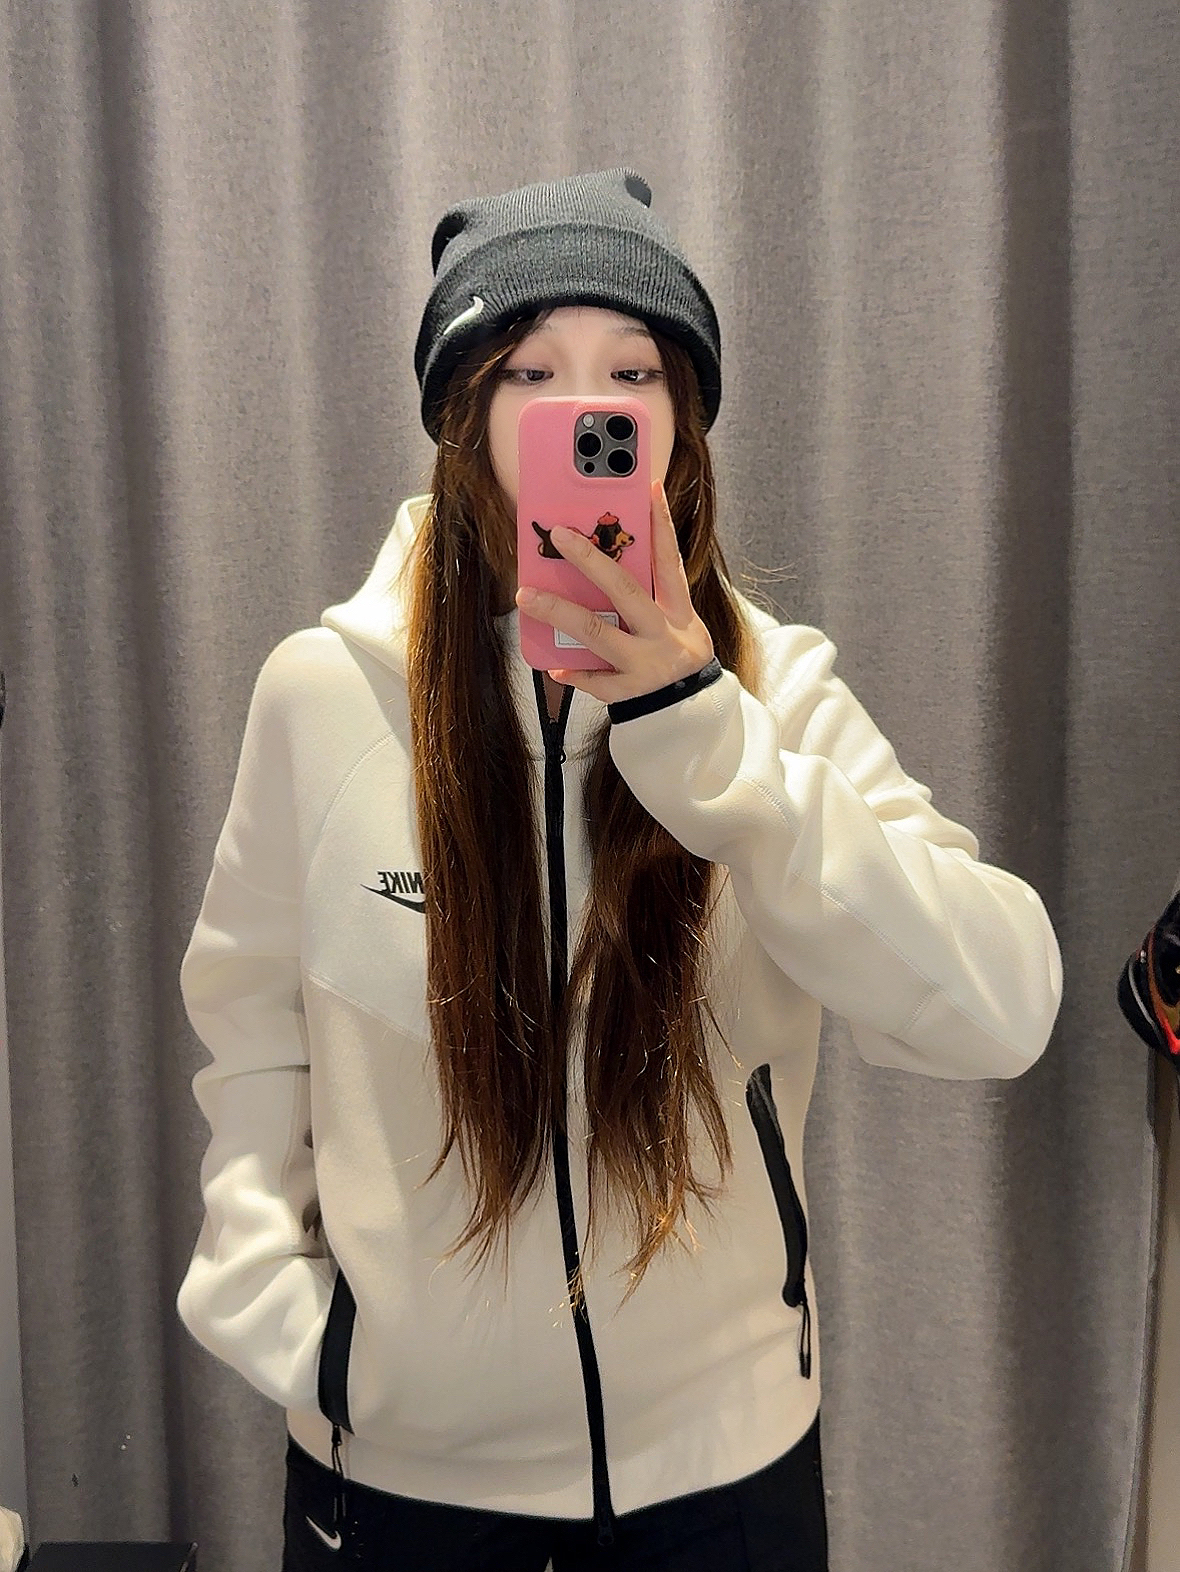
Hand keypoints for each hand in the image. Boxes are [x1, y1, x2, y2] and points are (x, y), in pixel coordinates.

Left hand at [514, 481, 714, 703]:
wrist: (693, 715)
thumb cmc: (677, 660)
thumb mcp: (679, 627)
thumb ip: (650, 601)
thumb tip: (604, 566)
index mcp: (679, 614)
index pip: (670, 562)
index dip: (662, 525)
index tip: (649, 489)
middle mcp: (664, 636)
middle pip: (625, 590)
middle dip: (590, 560)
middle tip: (559, 534)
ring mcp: (647, 665)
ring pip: (599, 633)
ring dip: (560, 612)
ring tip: (527, 596)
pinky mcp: (631, 694)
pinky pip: (596, 680)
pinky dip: (575, 673)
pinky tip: (553, 667)